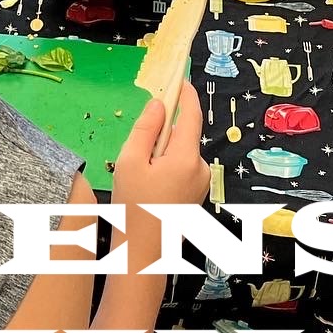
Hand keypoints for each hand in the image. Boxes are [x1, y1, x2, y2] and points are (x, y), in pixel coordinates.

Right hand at [111, 84, 207, 207]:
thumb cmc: (132, 207)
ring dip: (162, 154)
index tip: (179, 78)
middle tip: (136, 152)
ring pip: (181, 154)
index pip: (191, 115)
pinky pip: (182, 169)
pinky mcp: (197, 196)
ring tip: (140, 177)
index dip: (185, 94)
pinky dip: (166, 168)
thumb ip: (145, 128)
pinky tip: (150, 188)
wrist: (142, 254)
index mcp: (187, 158)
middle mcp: (201, 168)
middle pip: (183, 136)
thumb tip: (159, 104)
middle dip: (162, 133)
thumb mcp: (130, 162)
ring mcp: (201, 184)